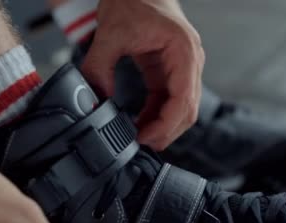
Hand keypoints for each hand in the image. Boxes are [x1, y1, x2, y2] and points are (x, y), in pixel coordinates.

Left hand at [82, 0, 204, 150]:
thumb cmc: (132, 0)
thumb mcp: (110, 33)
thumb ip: (99, 67)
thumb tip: (95, 100)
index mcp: (183, 51)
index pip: (184, 99)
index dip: (166, 124)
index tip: (145, 138)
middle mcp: (190, 61)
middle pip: (188, 110)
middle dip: (166, 131)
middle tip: (140, 145)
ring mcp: (183, 68)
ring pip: (181, 109)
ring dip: (162, 126)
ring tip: (138, 138)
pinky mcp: (171, 72)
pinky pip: (169, 101)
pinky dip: (157, 116)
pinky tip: (140, 125)